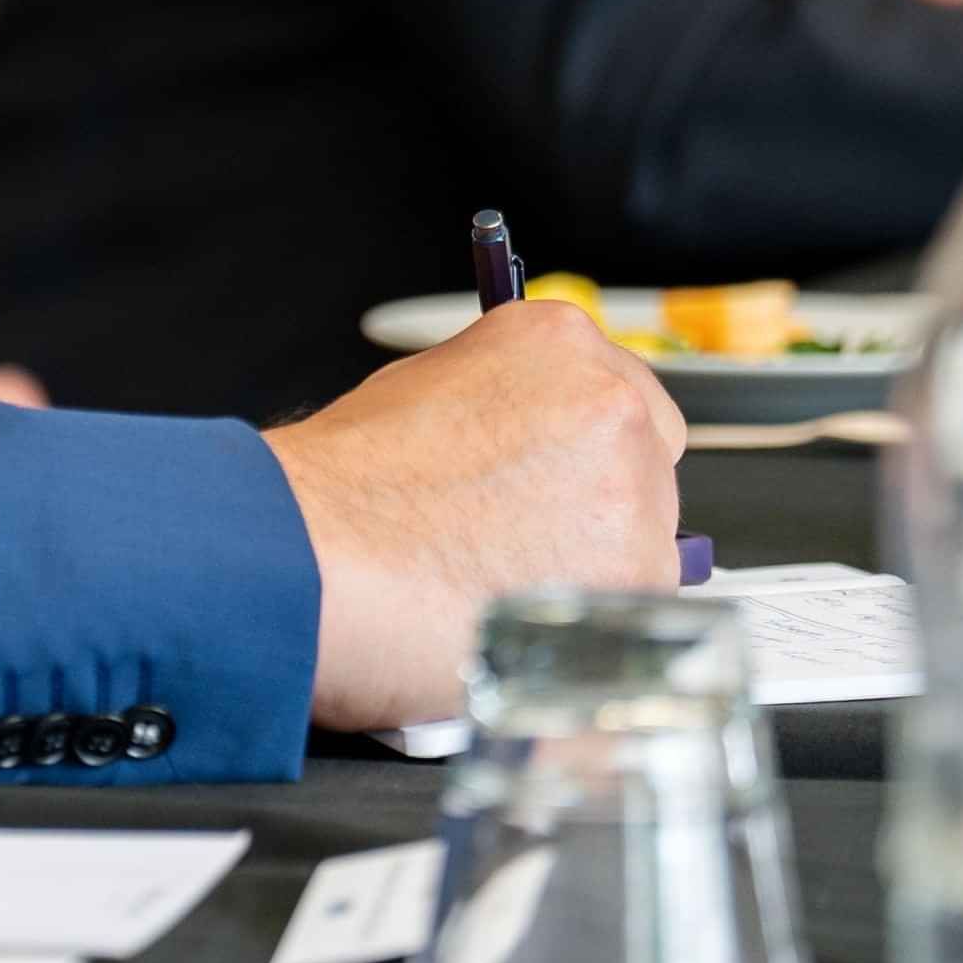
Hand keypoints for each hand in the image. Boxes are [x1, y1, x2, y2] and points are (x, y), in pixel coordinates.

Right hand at [258, 299, 682, 731]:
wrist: (315, 558)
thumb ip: (496, 405)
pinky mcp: (638, 575)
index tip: (554, 477)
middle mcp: (609, 403)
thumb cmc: (340, 489)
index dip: (580, 446)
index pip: (618, 392)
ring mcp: (633, 489)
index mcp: (555, 342)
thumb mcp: (417, 394)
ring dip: (593, 565)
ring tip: (504, 584)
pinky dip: (588, 621)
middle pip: (648, 462)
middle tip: (526, 537)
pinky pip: (635, 605)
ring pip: (645, 540)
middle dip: (598, 501)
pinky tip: (520, 617)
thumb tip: (526, 442)